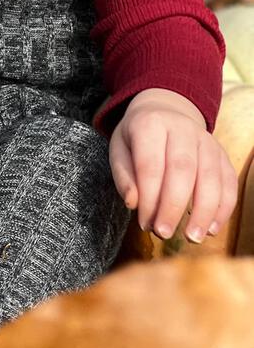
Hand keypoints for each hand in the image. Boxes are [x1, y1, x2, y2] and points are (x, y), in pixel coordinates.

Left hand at [110, 88, 237, 242]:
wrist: (166, 110)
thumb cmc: (138, 136)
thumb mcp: (119, 148)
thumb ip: (123, 176)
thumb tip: (133, 204)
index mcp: (151, 125)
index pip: (151, 164)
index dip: (149, 197)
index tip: (144, 223)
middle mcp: (183, 129)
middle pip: (183, 170)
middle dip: (173, 206)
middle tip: (163, 233)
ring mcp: (207, 141)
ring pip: (211, 177)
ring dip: (204, 211)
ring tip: (192, 237)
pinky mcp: (222, 154)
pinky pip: (229, 182)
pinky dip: (223, 208)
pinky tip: (212, 229)